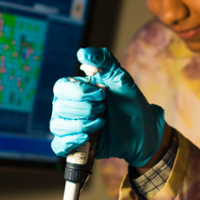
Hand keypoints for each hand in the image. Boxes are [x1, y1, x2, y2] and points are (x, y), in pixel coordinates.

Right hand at [49, 47, 165, 166]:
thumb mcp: (120, 77)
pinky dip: (69, 142)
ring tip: (101, 122)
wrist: (141, 128)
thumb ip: (104, 60)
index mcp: (73, 89)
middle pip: (59, 107)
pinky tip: (86, 137)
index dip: (79, 92)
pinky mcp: (74, 144)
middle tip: (103, 108)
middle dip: (84, 108)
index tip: (101, 95)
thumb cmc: (128, 100)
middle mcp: (67, 107)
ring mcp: (69, 126)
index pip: (60, 88)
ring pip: (58, 126)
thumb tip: (82, 53)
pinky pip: (59, 145)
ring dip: (80, 124)